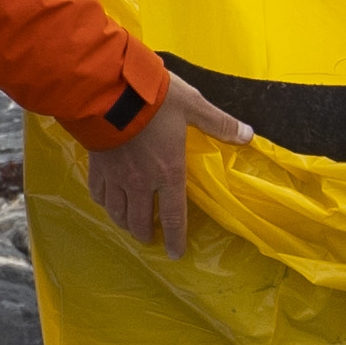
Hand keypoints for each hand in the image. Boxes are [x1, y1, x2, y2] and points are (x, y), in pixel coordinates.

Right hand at [82, 67, 252, 255]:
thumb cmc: (154, 99)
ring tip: (130, 225)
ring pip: (117, 212)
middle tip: (151, 239)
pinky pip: (98, 194)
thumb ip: (219, 123)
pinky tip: (107, 201)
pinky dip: (104, 203)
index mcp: (168, 172)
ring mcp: (115, 177)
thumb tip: (248, 134)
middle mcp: (140, 183)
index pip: (173, 217)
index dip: (175, 240)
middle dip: (146, 235)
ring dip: (125, 223)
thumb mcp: (193, 105)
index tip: (176, 254)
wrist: (110, 90)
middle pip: (140, 221)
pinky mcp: (97, 166)